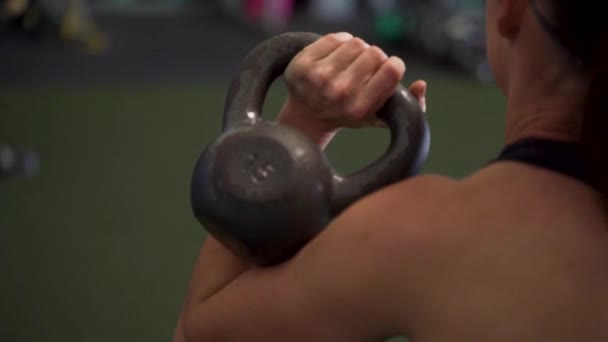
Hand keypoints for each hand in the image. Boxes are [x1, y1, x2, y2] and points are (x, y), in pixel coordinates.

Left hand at [278, 32, 426, 138]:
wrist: (307, 116)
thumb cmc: (349, 114)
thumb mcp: (379, 117)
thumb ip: (410, 106)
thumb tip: (421, 85)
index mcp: (361, 107)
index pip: (392, 69)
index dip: (394, 65)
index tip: (387, 70)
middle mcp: (340, 93)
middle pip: (375, 53)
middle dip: (375, 58)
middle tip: (366, 68)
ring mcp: (319, 78)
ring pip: (356, 42)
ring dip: (358, 50)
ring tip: (352, 63)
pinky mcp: (304, 64)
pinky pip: (335, 38)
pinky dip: (340, 43)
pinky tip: (337, 57)